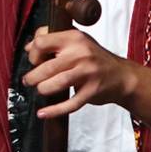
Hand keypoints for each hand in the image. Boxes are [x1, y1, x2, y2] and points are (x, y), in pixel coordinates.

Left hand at [22, 27, 138, 117]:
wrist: (122, 76)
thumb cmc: (93, 59)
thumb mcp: (76, 42)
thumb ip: (52, 40)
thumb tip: (28, 47)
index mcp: (74, 38)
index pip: (42, 42)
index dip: (33, 53)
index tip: (34, 61)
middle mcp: (81, 53)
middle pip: (46, 67)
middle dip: (33, 77)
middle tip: (30, 81)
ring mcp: (88, 73)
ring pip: (56, 83)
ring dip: (42, 89)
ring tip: (40, 90)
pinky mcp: (92, 91)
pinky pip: (70, 103)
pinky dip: (54, 110)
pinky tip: (43, 113)